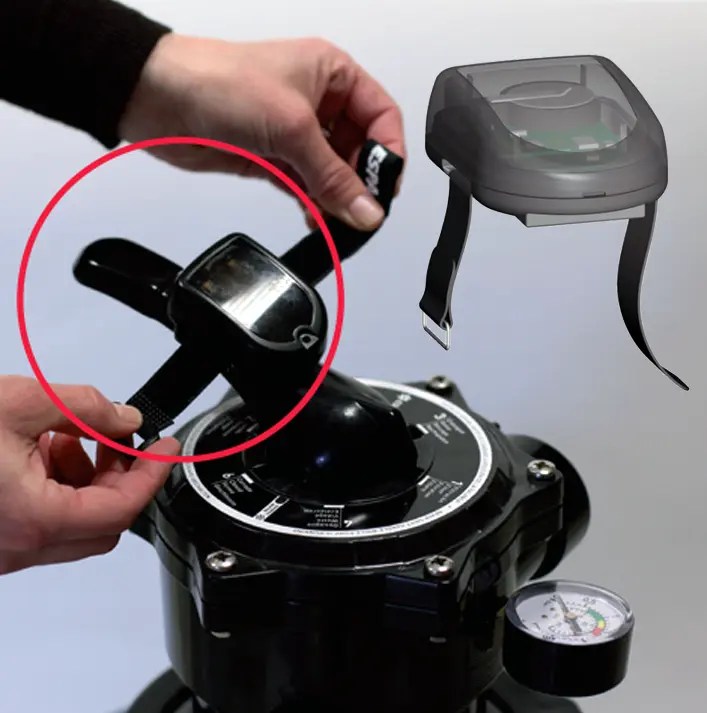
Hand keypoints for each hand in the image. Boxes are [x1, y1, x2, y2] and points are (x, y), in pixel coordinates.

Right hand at [0, 376, 178, 574]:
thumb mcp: (18, 403)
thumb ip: (83, 408)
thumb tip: (124, 417)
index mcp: (33, 518)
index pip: (123, 509)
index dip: (153, 475)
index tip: (166, 448)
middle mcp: (19, 546)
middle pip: (104, 523)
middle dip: (121, 478)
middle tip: (120, 439)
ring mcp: (3, 550)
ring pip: (74, 524)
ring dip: (88, 480)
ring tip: (73, 436)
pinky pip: (44, 522)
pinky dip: (58, 488)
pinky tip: (42, 449)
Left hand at [118, 35, 405, 230]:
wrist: (158, 98)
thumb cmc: (220, 83)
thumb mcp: (292, 128)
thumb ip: (333, 177)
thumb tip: (368, 211)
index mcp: (333, 75)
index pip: (381, 116)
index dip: (389, 153)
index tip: (386, 189)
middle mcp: (318, 103)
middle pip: (359, 150)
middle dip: (361, 183)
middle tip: (362, 213)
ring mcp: (294, 133)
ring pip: (331, 173)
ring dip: (337, 199)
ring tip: (340, 223)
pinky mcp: (273, 158)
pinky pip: (306, 186)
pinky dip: (314, 205)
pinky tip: (318, 220)